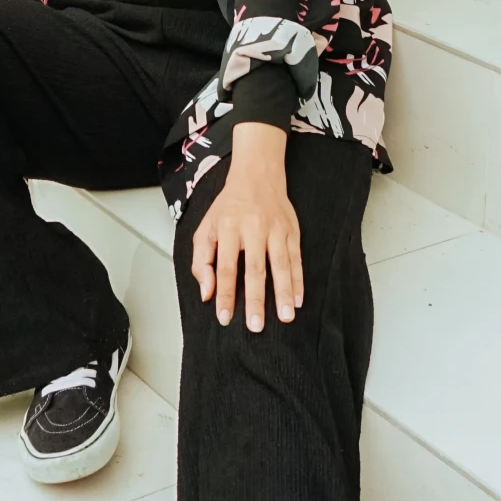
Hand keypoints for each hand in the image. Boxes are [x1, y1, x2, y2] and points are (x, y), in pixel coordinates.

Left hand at [190, 121, 302, 330]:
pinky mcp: (292, 230)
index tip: (225, 317)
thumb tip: (207, 293)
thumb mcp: (206, 227)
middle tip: (256, 326)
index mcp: (228, 228)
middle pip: (255, 268)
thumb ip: (201, 260)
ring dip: (284, 293)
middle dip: (256, 299)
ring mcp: (275, 229)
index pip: (226, 267)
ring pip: (281, 264)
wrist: (257, 175)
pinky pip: (296, 258)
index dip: (225, 294)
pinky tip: (299, 299)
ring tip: (286, 316)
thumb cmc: (228, 207)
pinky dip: (298, 280)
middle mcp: (253, 228)